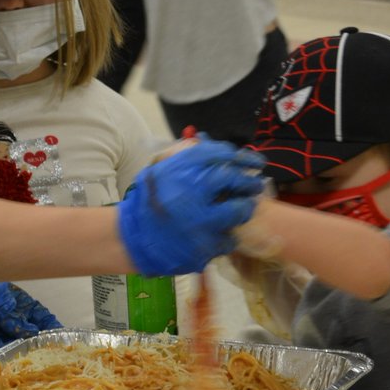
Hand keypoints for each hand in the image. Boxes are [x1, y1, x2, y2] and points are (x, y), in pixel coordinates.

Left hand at [0, 280, 61, 354]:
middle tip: (52, 354)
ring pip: (13, 344)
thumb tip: (26, 330)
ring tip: (35, 359)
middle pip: (28, 333)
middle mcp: (5, 317)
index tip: (62, 337)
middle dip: (39, 343)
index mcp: (14, 301)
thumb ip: (9, 311)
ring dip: (22, 351)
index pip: (38, 315)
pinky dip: (4, 356)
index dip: (50, 326)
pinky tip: (13, 358)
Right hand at [118, 136, 264, 274]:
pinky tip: (223, 232)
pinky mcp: (203, 248)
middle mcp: (189, 194)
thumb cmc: (149, 202)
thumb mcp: (160, 171)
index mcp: (177, 171)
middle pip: (232, 179)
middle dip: (248, 181)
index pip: (218, 154)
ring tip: (244, 207)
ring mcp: (198, 224)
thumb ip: (186, 157)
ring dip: (244, 208)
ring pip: (237, 211)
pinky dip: (229, 235)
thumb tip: (210, 141)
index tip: (253, 161)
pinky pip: (229, 239)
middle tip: (256, 184)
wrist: (133, 239)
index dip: (240, 156)